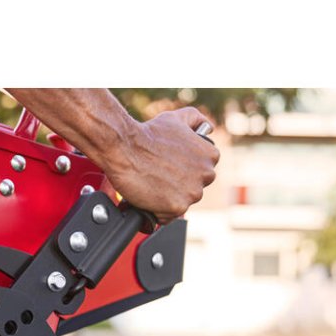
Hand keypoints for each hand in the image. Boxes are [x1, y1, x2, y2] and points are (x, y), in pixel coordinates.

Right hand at [101, 107, 219, 223]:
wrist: (125, 147)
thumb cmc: (148, 134)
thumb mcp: (176, 118)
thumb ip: (196, 120)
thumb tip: (207, 128)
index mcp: (210, 156)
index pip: (202, 172)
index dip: (184, 171)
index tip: (171, 167)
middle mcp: (206, 174)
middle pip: (193, 189)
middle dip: (177, 185)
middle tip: (159, 175)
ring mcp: (193, 192)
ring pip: (181, 203)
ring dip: (167, 198)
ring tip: (152, 183)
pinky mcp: (178, 207)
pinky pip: (169, 216)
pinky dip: (157, 210)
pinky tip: (148, 195)